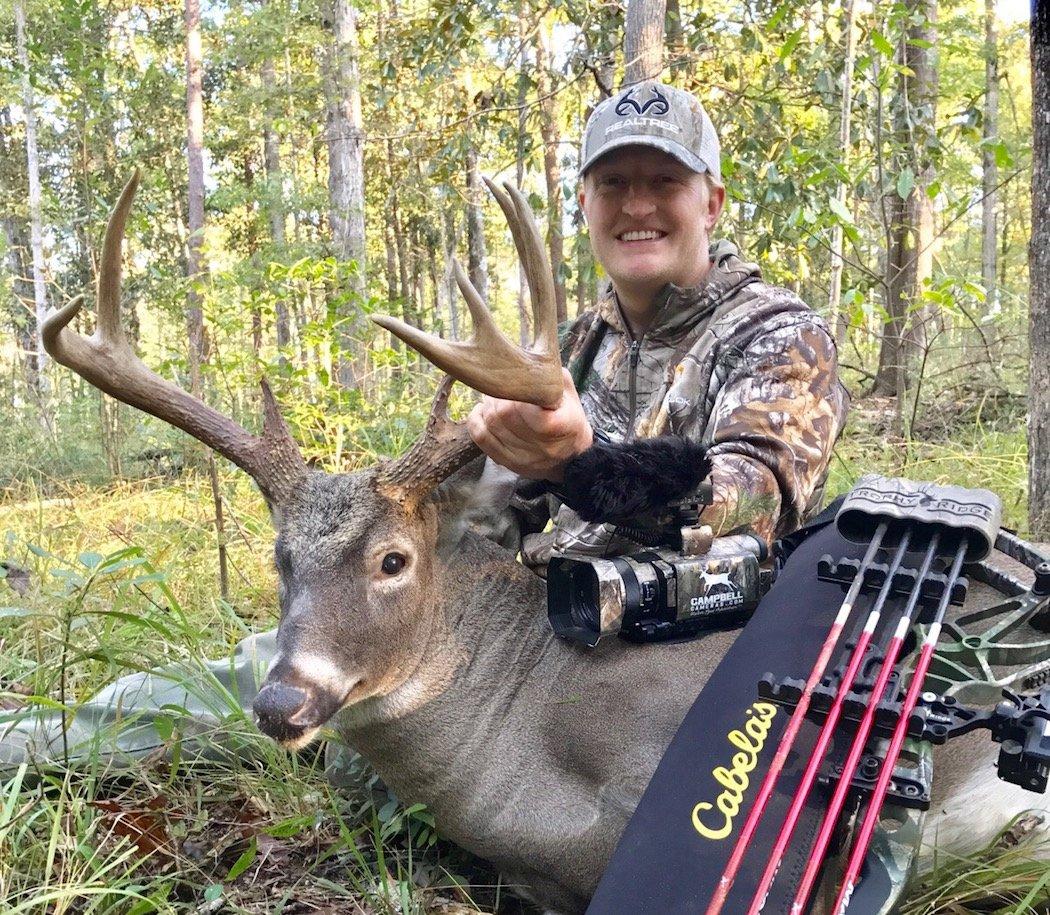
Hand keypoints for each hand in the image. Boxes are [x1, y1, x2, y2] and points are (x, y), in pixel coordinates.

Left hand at [466, 369, 592, 481]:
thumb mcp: (569, 395)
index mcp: (565, 426)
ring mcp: (524, 458)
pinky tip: (481, 410)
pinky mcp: (508, 463)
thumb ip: (551, 375)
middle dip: (499, 395)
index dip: (522, 394)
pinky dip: (475, 420)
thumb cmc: (569, 420)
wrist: (571, 457)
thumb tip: (526, 353)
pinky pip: (481, 439)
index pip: (536, 412)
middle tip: (500, 384)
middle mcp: (544, 447)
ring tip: (493, 396)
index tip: (520, 383)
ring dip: (488, 405)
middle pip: (507, 416)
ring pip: (492, 425)